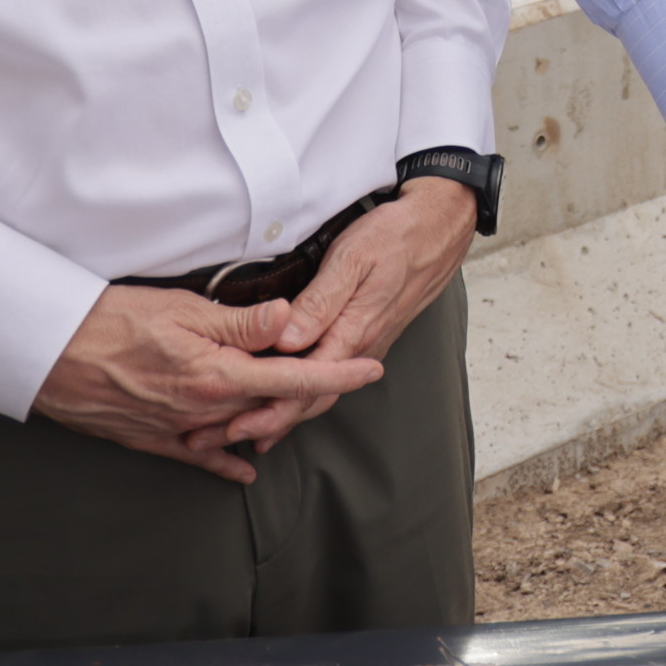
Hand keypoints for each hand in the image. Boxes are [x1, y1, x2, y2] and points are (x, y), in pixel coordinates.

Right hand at [31, 283, 384, 483]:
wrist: (48, 353)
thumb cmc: (111, 320)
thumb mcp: (182, 308)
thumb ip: (240, 322)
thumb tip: (290, 321)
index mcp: (218, 375)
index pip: (294, 377)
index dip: (337, 374)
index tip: (372, 369)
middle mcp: (204, 410)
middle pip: (273, 404)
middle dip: (310, 389)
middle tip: (345, 369)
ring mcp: (179, 429)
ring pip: (241, 427)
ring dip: (272, 415)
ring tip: (304, 399)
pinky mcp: (152, 440)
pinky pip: (200, 458)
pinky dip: (227, 461)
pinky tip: (248, 466)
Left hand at [189, 179, 479, 457]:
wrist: (438, 229)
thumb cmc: (394, 237)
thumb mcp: (353, 259)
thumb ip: (320, 301)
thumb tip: (287, 339)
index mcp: (352, 331)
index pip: (305, 383)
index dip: (268, 408)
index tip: (235, 424)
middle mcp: (359, 347)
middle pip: (311, 398)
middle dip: (269, 422)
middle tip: (227, 435)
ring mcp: (365, 344)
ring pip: (323, 391)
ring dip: (286, 413)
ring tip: (251, 431)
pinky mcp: (367, 336)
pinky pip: (332, 377)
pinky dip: (306, 395)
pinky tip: (291, 399)